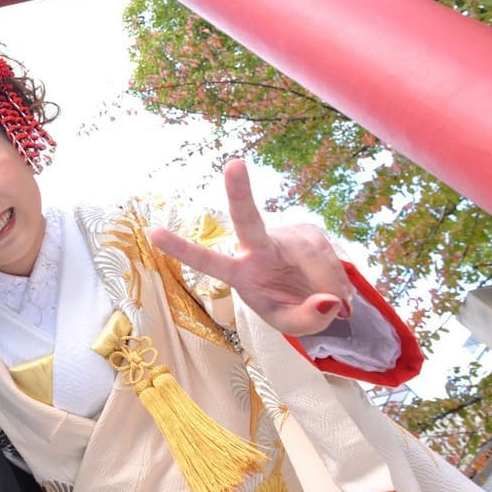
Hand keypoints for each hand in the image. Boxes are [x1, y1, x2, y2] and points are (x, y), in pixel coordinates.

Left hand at [147, 160, 353, 336]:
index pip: (207, 261)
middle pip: (247, 219)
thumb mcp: (293, 327)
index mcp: (239, 272)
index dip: (181, 248)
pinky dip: (338, 277)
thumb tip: (330, 300)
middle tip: (234, 164)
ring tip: (335, 305)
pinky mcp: (309, 231)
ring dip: (327, 282)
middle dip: (239, 192)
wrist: (311, 297)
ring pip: (310, 256)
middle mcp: (256, 247)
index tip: (153, 232)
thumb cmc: (288, 309)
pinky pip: (329, 254)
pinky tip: (337, 289)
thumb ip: (307, 319)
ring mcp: (284, 235)